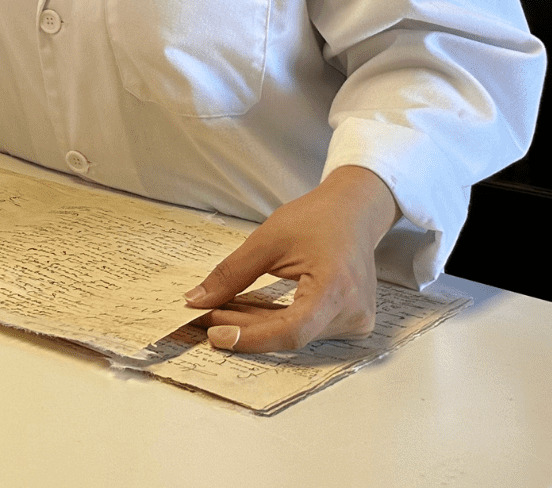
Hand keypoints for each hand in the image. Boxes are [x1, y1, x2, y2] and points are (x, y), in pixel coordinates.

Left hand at [183, 165, 399, 352]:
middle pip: (289, 333)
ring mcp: (355, 321)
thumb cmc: (315, 219)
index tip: (215, 335)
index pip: (292, 330)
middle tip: (204, 316)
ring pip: (294, 334)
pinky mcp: (349, 322)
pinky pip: (304, 329)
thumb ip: (231, 274)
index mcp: (337, 289)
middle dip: (243, 327)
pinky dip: (273, 321)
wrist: (352, 213)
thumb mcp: (266, 241)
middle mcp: (353, 313)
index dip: (251, 337)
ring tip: (220, 311)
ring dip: (255, 326)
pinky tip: (245, 312)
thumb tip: (196, 300)